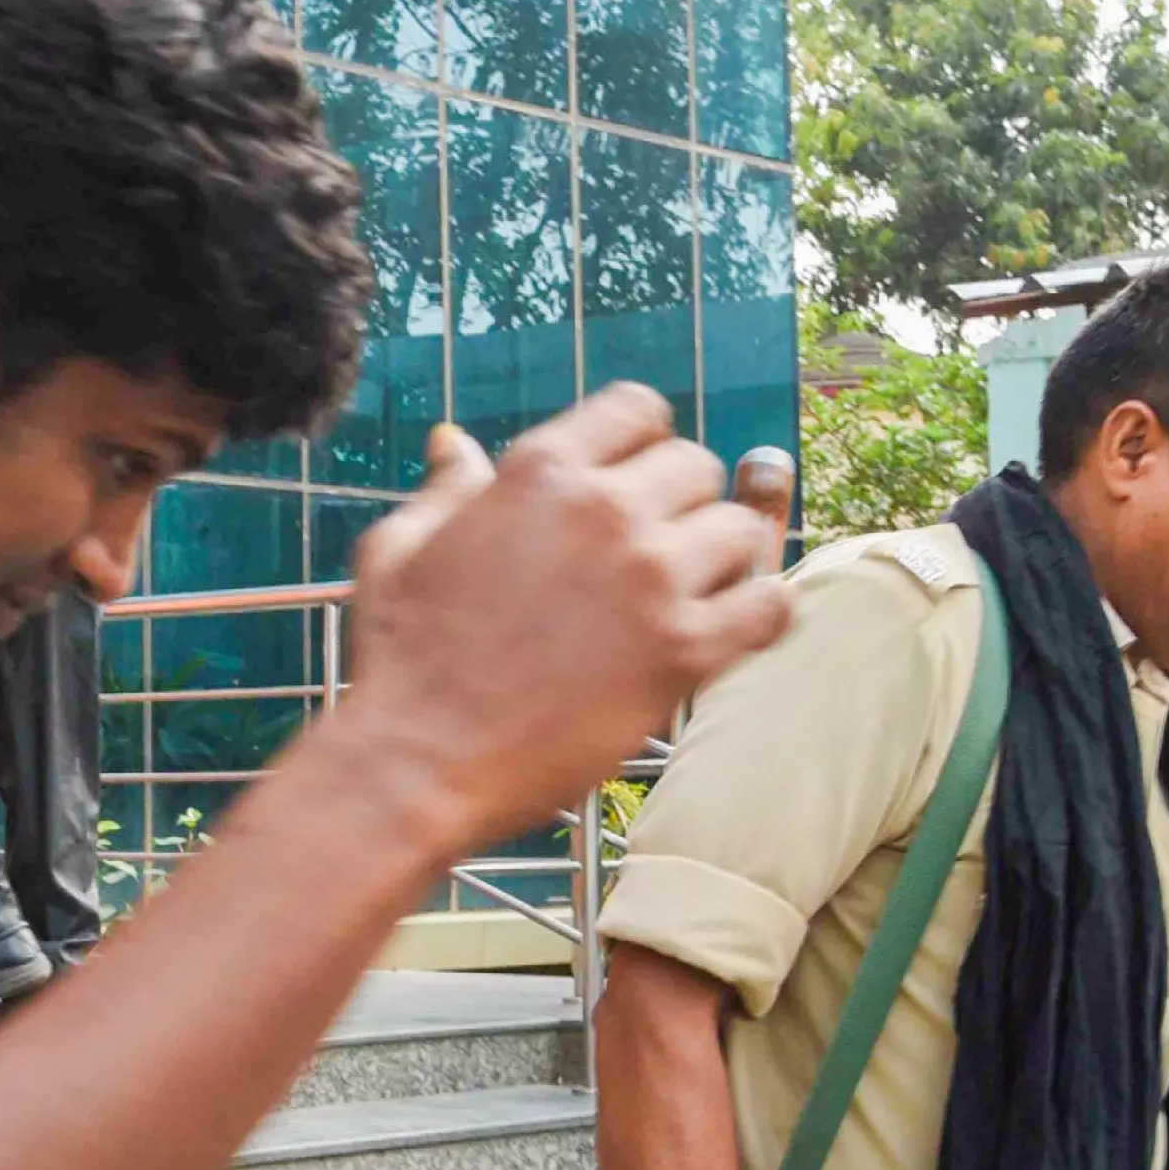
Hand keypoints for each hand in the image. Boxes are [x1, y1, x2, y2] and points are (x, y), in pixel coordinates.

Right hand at [323, 387, 791, 851]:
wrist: (417, 760)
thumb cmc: (400, 657)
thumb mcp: (399, 550)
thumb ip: (445, 490)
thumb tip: (454, 442)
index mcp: (538, 472)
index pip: (637, 408)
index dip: (639, 444)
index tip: (628, 483)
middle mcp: (604, 511)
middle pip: (696, 466)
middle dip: (678, 502)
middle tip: (650, 552)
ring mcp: (651, 580)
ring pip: (739, 531)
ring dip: (718, 558)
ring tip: (684, 595)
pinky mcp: (683, 651)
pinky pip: (769, 606)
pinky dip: (759, 614)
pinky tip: (724, 632)